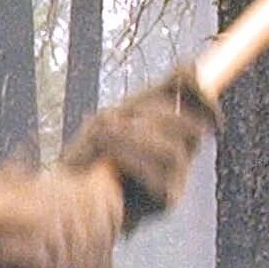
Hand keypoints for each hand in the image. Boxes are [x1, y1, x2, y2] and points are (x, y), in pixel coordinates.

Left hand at [61, 68, 217, 225]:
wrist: (65, 193)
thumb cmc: (92, 153)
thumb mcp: (118, 115)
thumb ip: (153, 94)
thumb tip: (191, 65)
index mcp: (174, 134)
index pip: (203, 110)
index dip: (201, 93)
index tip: (184, 78)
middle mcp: (182, 157)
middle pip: (191, 128)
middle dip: (152, 115)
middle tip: (114, 118)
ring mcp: (176, 181)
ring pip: (173, 152)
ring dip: (135, 138)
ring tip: (103, 135)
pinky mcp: (165, 202)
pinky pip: (158, 177)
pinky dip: (131, 161)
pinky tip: (109, 161)